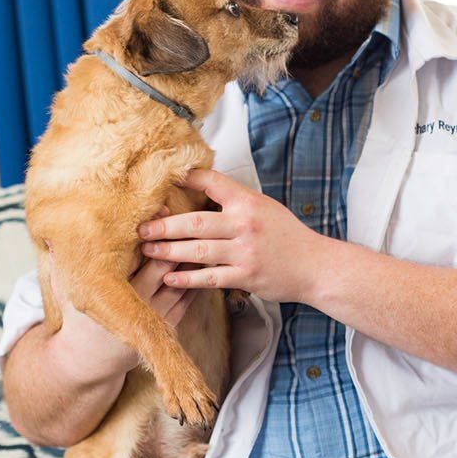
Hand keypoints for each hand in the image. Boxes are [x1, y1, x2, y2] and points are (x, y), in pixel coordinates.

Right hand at [47, 228, 196, 372]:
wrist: (89, 360)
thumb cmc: (77, 318)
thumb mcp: (66, 289)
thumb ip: (60, 261)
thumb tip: (50, 231)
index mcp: (112, 290)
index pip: (137, 253)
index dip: (152, 231)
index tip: (160, 211)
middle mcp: (136, 303)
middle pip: (164, 264)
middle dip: (175, 241)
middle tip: (188, 218)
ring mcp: (155, 316)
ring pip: (181, 280)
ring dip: (191, 258)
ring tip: (200, 235)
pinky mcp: (167, 326)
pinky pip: (188, 298)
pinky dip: (195, 279)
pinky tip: (200, 261)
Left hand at [136, 169, 326, 304]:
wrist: (315, 266)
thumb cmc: (287, 236)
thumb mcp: (265, 207)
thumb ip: (235, 201)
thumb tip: (202, 186)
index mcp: (248, 202)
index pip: (212, 183)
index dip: (185, 179)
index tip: (162, 181)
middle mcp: (245, 224)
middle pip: (196, 222)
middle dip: (165, 225)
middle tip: (141, 229)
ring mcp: (245, 252)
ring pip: (198, 250)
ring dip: (169, 251)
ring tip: (148, 251)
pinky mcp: (246, 276)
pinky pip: (209, 277)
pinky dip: (187, 279)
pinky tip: (170, 278)